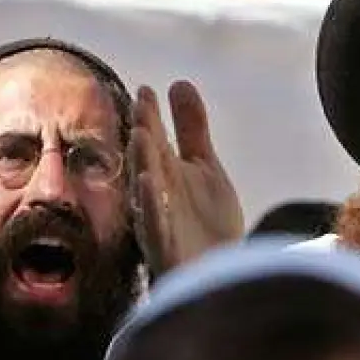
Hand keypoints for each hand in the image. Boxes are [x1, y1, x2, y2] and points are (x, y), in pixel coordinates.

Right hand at [129, 81, 244, 275]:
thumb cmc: (208, 225)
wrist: (216, 277)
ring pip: (148, 193)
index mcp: (168, 176)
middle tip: (142, 107)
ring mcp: (161, 225)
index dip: (151, 118)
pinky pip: (155, 229)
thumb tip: (179, 83)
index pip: (157, 142)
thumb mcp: (205, 169)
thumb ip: (192, 129)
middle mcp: (159, 198)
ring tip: (143, 137)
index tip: (147, 90)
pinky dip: (152, 208)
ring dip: (144, 165)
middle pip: (151, 163)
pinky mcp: (166, 253)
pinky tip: (152, 185)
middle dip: (147, 137)